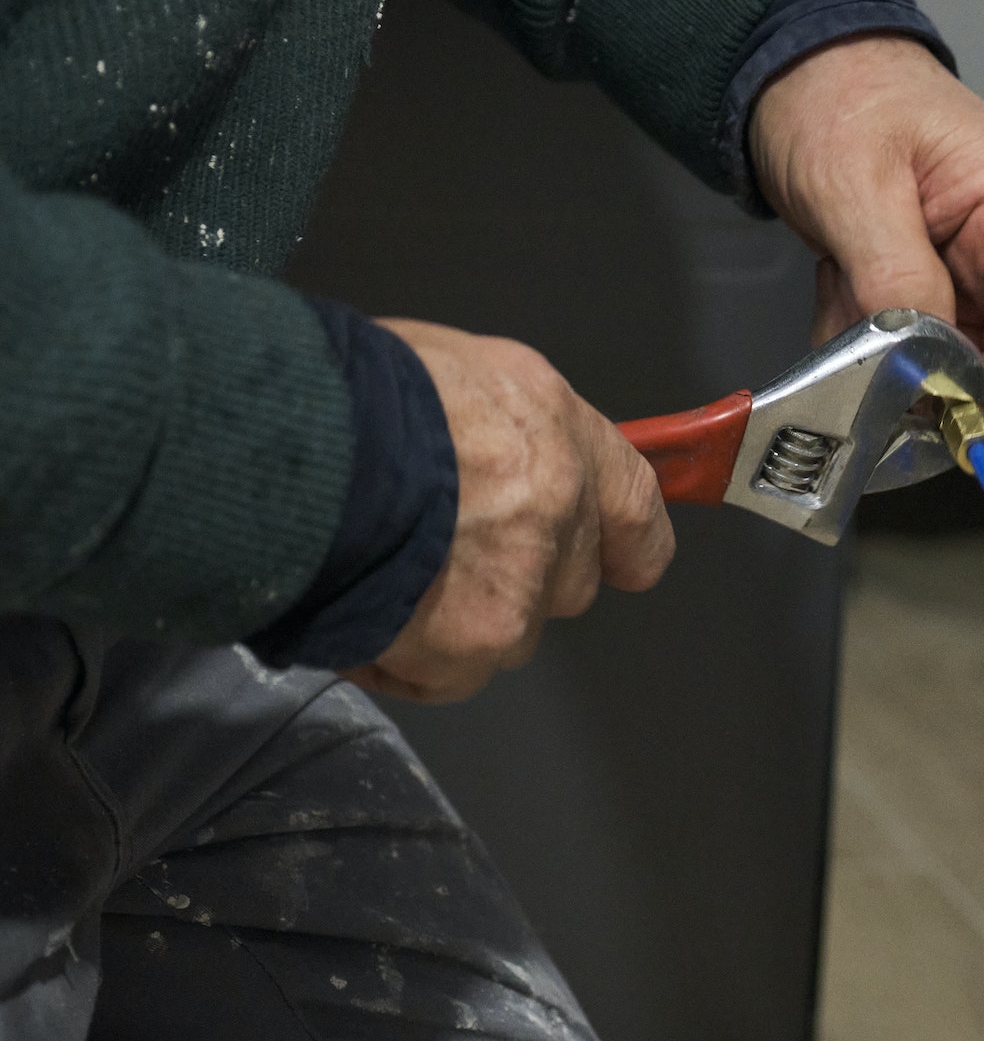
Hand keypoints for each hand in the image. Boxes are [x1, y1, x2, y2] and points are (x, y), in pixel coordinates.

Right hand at [346, 320, 675, 702]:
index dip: (628, 542)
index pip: (634, 503)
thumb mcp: (440, 366)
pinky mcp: (475, 642)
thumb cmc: (348, 393)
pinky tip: (359, 617)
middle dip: (517, 579)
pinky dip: (405, 660)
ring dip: (455, 622)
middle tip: (442, 554)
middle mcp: (559, 508)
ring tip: (385, 577)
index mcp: (557, 429)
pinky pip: (447, 675)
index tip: (626, 562)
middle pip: (568, 580)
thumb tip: (483, 455)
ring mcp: (524, 582)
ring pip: (507, 632)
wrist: (292, 452)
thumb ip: (489, 424)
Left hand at [749, 35, 983, 454]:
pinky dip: (876, 343)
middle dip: (960, 391)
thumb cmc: (834, 95)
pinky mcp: (930, 271)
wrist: (790, 62)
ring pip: (963, 353)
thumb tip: (928, 359)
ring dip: (904, 366)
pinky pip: (920, 336)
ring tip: (844, 318)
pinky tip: (836, 302)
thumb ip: (898, 277)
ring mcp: (969, 257)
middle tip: (898, 412)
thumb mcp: (857, 186)